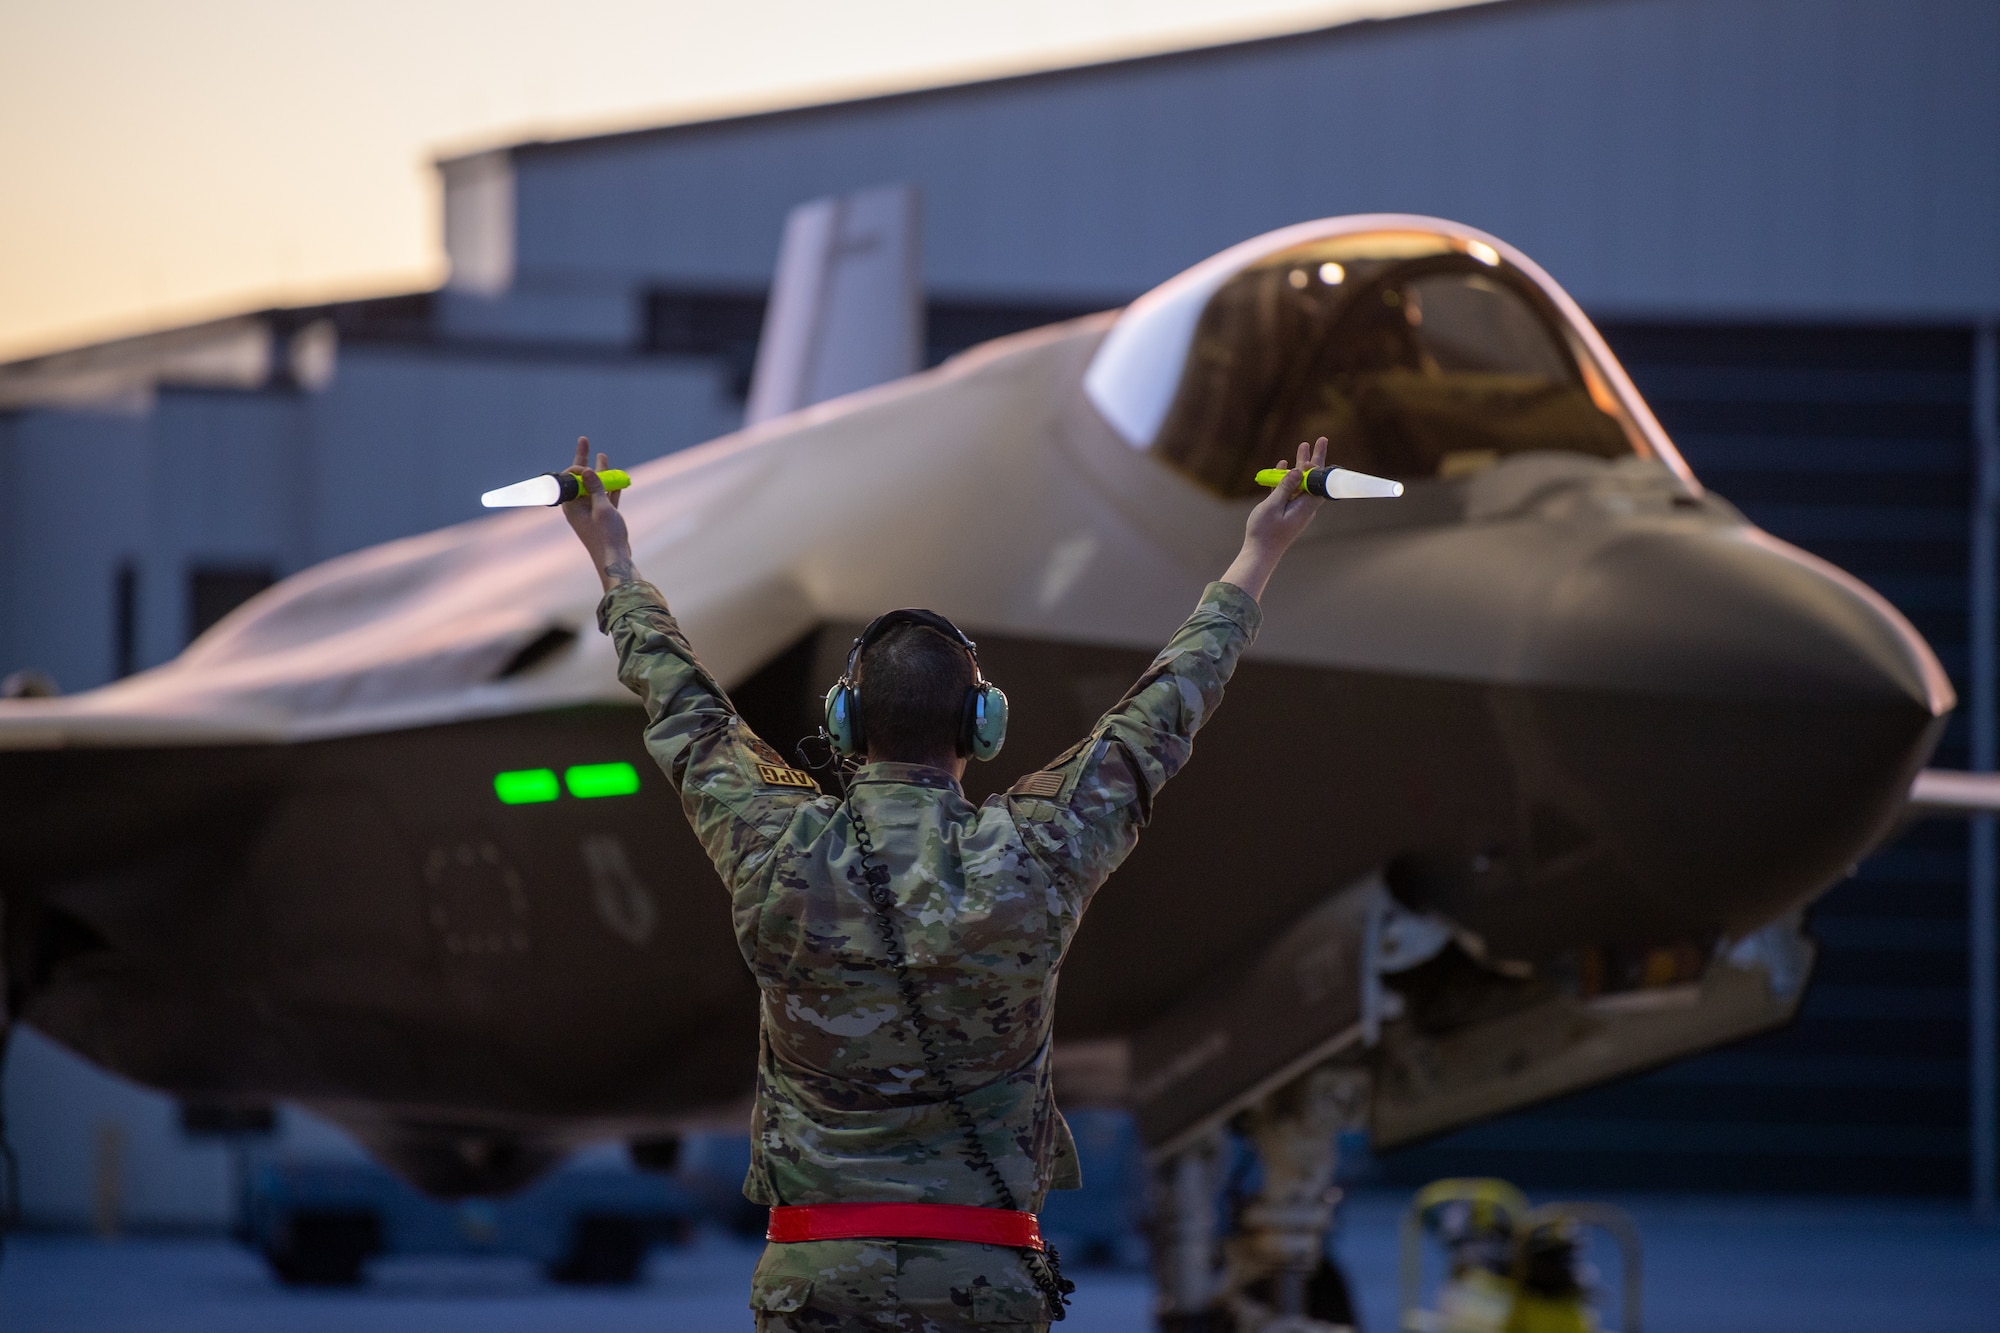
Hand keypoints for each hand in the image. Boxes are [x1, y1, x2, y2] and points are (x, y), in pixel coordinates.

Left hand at [560, 436, 635, 590]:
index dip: (575, 468)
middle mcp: (579, 507)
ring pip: (595, 486)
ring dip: (600, 472)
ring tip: (603, 455)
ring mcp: (592, 511)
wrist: (615, 558)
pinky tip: (616, 476)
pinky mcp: (604, 516)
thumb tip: (585, 470)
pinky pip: (606, 496)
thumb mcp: (603, 509)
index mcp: (572, 506)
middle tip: (584, 441)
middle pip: (581, 479)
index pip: (569, 480)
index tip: (585, 465)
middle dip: (584, 461)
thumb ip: (596, 489)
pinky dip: (610, 486)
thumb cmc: (606, 536)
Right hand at [1221, 436, 1328, 601]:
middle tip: (1320, 440)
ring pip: (1300, 482)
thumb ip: (1286, 487)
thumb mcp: (1273, 507)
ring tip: (1301, 446)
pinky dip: (1287, 478)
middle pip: (1313, 479)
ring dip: (1300, 465)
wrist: (1259, 553)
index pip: (1319, 483)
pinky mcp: (1285, 510)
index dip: (1319, 467)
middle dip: (1315, 459)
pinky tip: (1283, 465)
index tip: (1314, 455)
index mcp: (1305, 506)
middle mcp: (1304, 506)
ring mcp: (1295, 508)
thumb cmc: (1265, 532)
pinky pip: (1289, 490)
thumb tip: (1299, 470)